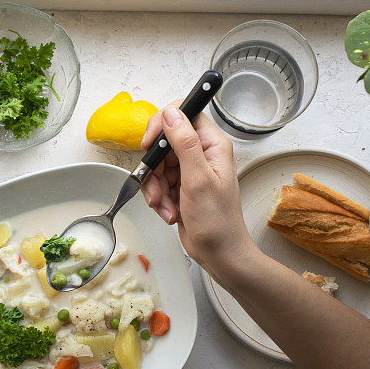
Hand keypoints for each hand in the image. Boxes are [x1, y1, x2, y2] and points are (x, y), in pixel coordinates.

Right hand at [140, 103, 255, 270]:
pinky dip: (159, 198)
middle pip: (164, 142)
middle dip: (155, 168)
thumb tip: (171, 113)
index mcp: (213, 145)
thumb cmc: (218, 222)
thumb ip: (184, 143)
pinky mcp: (181, 186)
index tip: (149, 145)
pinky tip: (170, 212)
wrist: (220, 254)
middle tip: (159, 189)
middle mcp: (202, 153)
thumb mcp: (198, 180)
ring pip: (158, 165)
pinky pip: (158, 182)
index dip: (162, 125)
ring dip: (156, 188)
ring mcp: (191, 170)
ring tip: (166, 207)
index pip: (183, 114)